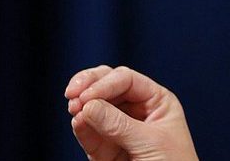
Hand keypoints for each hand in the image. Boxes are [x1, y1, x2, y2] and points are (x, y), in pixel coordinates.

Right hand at [65, 65, 199, 160]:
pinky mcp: (105, 149)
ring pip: (95, 107)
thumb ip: (119, 125)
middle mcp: (137, 111)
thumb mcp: (151, 142)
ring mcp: (119, 129)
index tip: (87, 95)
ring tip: (74, 109)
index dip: (105, 83)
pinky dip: (80, 125)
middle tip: (72, 92)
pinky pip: (89, 132)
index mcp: (157, 101)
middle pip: (108, 85)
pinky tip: (77, 122)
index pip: (127, 80)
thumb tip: (89, 106)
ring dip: (81, 105)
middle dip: (89, 85)